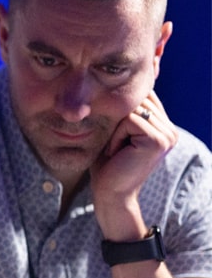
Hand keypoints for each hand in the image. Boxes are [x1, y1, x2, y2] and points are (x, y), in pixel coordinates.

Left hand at [90, 91, 177, 239]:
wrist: (110, 194)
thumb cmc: (106, 164)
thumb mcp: (114, 132)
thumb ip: (122, 112)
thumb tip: (113, 84)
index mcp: (163, 127)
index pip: (142, 97)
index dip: (120, 109)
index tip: (113, 134)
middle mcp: (170, 130)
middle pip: (136, 100)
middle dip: (116, 121)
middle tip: (114, 146)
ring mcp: (167, 135)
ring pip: (131, 109)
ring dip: (115, 130)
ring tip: (115, 150)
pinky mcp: (158, 140)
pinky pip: (130, 121)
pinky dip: (115, 136)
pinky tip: (116, 153)